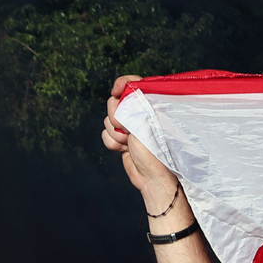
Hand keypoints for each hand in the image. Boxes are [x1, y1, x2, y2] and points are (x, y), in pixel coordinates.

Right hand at [102, 75, 180, 213]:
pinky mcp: (122, 140)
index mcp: (152, 107)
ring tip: (128, 144)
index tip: (116, 90)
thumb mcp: (146, 124)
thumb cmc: (157, 153)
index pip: (134, 85)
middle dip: (116, 116)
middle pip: (115, 103)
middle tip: (126, 129)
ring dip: (114, 133)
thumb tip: (122, 96)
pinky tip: (122, 150)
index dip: (123, 84)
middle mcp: (140, 115)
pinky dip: (111, 142)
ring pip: (108, 120)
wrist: (152, 179)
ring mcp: (130, 128)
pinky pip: (106, 134)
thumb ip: (134, 107)